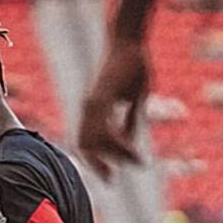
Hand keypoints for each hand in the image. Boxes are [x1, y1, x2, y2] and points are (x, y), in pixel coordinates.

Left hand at [79, 37, 148, 179]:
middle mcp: (88, 108)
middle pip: (86, 145)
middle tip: (111, 180)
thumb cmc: (131, 67)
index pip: (86, 142)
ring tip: (136, 162)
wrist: (128, 42)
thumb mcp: (133, 98)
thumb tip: (129, 140)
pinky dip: (119, 142)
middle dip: (98, 165)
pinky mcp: (103, 98)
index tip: (108, 176)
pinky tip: (133, 150)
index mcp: (92, 110)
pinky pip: (107, 127)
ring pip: (96, 139)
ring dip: (116, 155)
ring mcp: (93, 103)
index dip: (93, 161)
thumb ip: (129, 120)